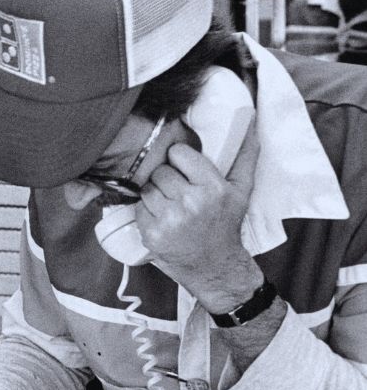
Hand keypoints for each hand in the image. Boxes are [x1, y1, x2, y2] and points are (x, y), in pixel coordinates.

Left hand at [136, 119, 262, 309]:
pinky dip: (146, 211)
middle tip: (177, 191)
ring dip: (154, 194)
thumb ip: (244, 155)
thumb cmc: (226, 225)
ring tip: (170, 205)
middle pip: (160, 171)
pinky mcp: (152, 234)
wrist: (216, 267)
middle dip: (166, 179)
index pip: (178, 153)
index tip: (183, 168)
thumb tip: (250, 121)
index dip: (178, 159)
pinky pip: (138, 208)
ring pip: (146, 188)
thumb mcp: (241, 190)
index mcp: (213, 188)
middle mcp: (192, 202)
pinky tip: (161, 219)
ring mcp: (170, 219)